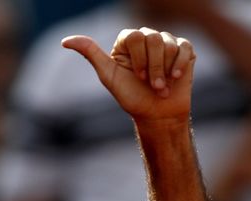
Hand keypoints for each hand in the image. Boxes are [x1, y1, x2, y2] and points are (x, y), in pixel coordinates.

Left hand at [62, 28, 194, 123]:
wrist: (157, 115)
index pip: (133, 36)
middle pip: (153, 38)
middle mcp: (147, 38)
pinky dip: (180, 64)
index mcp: (127, 42)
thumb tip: (65, 40)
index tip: (137, 77)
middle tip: (150, 85)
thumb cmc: (132, 97)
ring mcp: (167, 43)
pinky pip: (184, 47)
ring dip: (164, 70)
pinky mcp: (184, 50)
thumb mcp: (109, 76)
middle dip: (152, 67)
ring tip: (162, 87)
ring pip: (168, 44)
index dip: (138, 58)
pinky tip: (175, 78)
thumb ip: (90, 54)